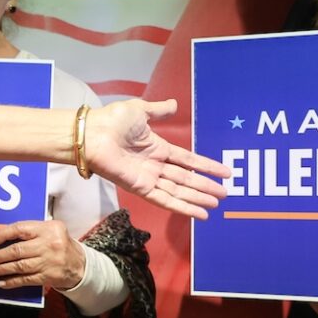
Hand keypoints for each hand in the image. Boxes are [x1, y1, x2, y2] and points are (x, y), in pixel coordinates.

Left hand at [0, 219, 84, 290]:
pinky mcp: (49, 277)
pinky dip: (11, 282)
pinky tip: (0, 283)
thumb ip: (29, 230)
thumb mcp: (49, 230)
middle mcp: (49, 244)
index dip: (1, 235)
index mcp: (48, 228)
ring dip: (1, 269)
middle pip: (17, 250)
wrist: (80, 264)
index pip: (20, 229)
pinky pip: (26, 280)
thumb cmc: (57, 244)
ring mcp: (50, 262)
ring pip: (20, 266)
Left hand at [83, 99, 229, 218]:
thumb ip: (158, 110)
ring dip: (198, 198)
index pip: (187, 160)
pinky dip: (182, 207)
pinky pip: (165, 200)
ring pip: (179, 191)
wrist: (92, 134)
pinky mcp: (139, 188)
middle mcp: (154, 165)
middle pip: (186, 179)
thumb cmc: (111, 120)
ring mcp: (147, 178)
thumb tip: (173, 104)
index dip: (206, 166)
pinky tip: (198, 213)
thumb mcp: (140, 110)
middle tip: (225, 194)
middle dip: (205, 186)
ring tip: (216, 204)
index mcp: (156, 148)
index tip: (225, 172)